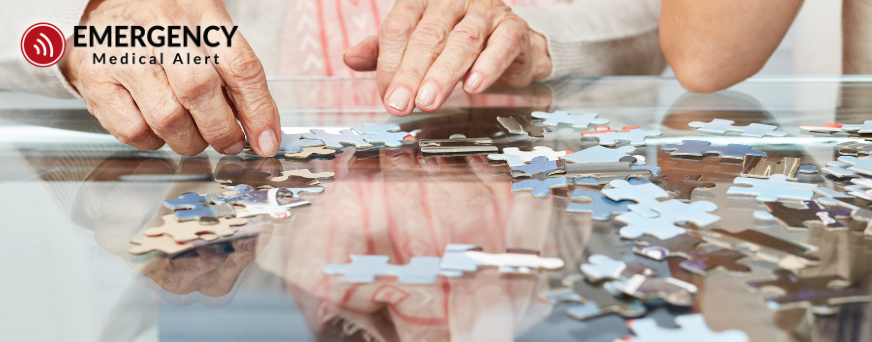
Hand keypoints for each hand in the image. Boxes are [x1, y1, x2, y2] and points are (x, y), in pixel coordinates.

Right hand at [60, 0, 279, 156]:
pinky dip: (153, 140)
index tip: (266, 140)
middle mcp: (159, 29)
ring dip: (189, 140)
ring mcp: (122, 54)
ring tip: (192, 133)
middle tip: (228, 142)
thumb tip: (262, 132)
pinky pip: (133, 130)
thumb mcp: (210, 32)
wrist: (106, 6)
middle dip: (221, 130)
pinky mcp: (94, 79)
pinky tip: (157, 126)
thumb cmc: (168, 25)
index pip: (239, 65)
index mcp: (200, 14)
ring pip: (167, 118)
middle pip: (199, 90)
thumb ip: (236, 77)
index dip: (258, 110)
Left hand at [343, 0, 551, 115]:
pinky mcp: (513, 28)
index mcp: (423, 1)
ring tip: (429, 99)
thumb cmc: (456, 42)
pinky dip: (488, 66)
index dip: (390, 63)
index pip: (400, 27)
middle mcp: (453, 2)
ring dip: (444, 74)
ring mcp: (486, 12)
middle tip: (401, 104)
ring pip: (462, 41)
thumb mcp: (414, 46)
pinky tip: (474, 86)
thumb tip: (350, 57)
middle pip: (428, 36)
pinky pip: (501, 45)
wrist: (511, 47)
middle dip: (412, 74)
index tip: (387, 95)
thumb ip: (383, 51)